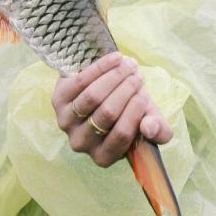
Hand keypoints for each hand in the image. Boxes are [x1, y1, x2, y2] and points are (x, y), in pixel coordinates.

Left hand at [51, 52, 172, 168]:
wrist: (104, 91)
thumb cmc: (128, 111)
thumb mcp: (148, 122)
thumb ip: (159, 131)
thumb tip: (149, 126)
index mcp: (104, 157)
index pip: (122, 134)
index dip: (135, 111)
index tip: (145, 94)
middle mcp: (81, 144)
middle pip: (107, 113)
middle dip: (126, 90)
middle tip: (138, 75)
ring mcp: (66, 123)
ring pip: (92, 97)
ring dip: (115, 77)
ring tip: (129, 65)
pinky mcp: (57, 100)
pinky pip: (80, 81)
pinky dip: (101, 67)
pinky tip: (116, 58)